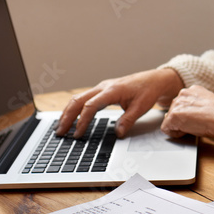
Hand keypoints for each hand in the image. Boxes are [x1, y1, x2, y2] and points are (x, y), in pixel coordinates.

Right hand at [56, 69, 184, 137]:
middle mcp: (103, 87)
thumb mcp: (141, 108)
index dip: (82, 121)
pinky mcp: (102, 91)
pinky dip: (75, 109)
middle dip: (67, 117)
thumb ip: (128, 120)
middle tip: (60, 132)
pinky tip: (71, 119)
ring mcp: (101, 88)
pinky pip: (84, 99)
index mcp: (112, 90)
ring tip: (61, 128)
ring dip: (68, 113)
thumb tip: (118, 133)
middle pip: (78, 100)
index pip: (91, 106)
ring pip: (78, 98)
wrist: (153, 79)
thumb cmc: (147, 91)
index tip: (77, 134)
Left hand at [161, 85, 213, 142]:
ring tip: (193, 127)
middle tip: (195, 125)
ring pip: (170, 119)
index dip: (188, 114)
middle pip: (174, 110)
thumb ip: (196, 106)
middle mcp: (182, 94)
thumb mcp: (208, 105)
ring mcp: (176, 104)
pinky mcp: (172, 116)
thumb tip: (188, 115)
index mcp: (192, 90)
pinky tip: (187, 132)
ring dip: (178, 125)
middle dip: (181, 119)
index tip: (196, 119)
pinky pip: (166, 128)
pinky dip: (174, 133)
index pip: (182, 103)